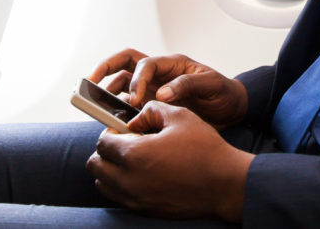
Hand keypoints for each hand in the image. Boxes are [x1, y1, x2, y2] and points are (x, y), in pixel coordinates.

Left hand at [87, 101, 253, 220]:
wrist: (224, 184)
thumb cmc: (205, 149)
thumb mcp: (180, 117)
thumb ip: (152, 110)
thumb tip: (136, 118)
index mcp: (134, 154)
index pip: (102, 142)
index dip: (111, 131)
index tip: (124, 128)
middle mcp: (128, 180)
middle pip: (95, 165)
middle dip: (106, 151)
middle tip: (126, 143)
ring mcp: (134, 198)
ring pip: (103, 184)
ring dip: (110, 169)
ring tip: (133, 159)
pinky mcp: (143, 209)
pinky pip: (118, 197)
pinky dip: (121, 184)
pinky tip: (143, 174)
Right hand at [89, 49, 247, 128]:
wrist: (232, 110)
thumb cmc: (223, 93)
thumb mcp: (212, 84)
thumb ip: (187, 84)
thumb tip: (160, 93)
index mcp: (172, 64)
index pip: (145, 64)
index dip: (137, 79)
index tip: (136, 99)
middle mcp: (159, 74)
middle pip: (125, 63)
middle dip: (105, 68)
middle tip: (89, 82)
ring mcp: (153, 89)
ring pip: (122, 84)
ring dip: (109, 92)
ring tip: (99, 106)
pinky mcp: (152, 106)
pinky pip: (129, 104)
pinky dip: (119, 110)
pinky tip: (114, 121)